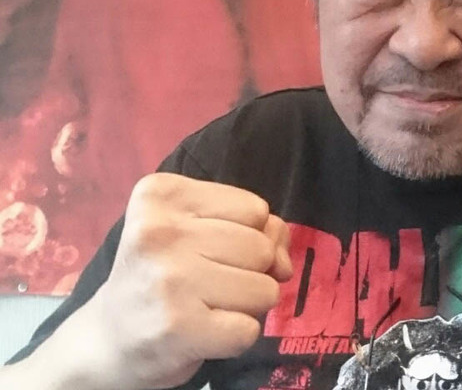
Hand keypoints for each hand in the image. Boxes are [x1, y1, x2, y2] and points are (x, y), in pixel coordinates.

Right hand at [87, 173, 292, 389]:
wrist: (108, 338)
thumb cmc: (163, 273)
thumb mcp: (199, 228)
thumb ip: (256, 228)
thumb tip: (284, 263)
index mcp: (162, 194)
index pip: (256, 210)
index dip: (248, 235)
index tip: (208, 251)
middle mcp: (159, 231)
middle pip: (262, 248)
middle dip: (249, 272)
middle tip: (207, 284)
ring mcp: (168, 279)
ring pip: (264, 289)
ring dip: (246, 305)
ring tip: (206, 306)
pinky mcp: (177, 327)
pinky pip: (249, 330)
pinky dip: (236, 336)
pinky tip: (203, 331)